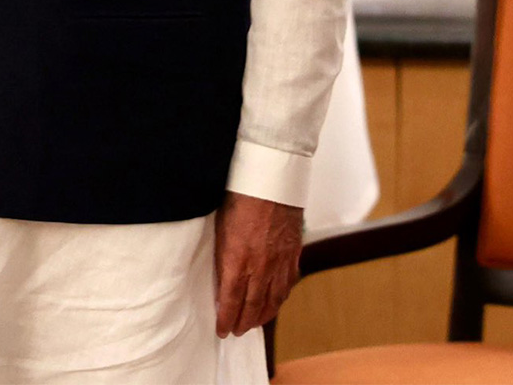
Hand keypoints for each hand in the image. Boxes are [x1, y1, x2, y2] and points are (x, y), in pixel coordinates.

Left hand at [214, 190, 303, 337]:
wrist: (270, 181)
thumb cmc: (238, 197)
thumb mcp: (219, 227)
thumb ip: (221, 256)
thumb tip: (220, 278)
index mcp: (237, 260)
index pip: (231, 300)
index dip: (226, 318)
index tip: (222, 330)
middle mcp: (260, 267)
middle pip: (252, 305)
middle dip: (244, 322)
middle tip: (237, 331)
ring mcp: (279, 262)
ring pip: (272, 299)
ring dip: (262, 315)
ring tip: (254, 323)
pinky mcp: (292, 254)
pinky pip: (287, 285)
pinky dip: (280, 299)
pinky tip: (274, 303)